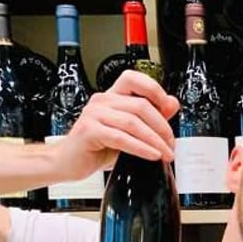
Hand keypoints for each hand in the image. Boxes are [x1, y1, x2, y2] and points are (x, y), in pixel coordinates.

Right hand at [51, 69, 179, 180]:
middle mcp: (102, 101)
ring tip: (165, 154)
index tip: (169, 109)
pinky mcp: (90, 131)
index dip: (154, 89)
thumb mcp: (129, 133)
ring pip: (133, 122)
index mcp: (112, 97)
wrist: (70, 162)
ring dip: (154, 140)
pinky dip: (140, 148)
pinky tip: (152, 155)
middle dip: (162, 127)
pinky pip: (121, 138)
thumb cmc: (98, 148)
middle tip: (171, 144)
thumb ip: (150, 117)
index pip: (133, 79)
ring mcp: (94, 114)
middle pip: (140, 105)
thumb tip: (172, 103)